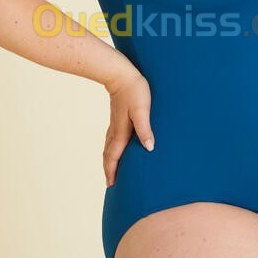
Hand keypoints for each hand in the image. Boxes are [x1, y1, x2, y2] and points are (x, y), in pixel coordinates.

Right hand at [102, 67, 154, 186]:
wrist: (119, 73)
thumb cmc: (134, 90)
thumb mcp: (142, 110)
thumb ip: (145, 129)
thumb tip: (149, 148)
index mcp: (121, 132)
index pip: (114, 156)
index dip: (112, 171)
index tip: (111, 185)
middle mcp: (115, 130)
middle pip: (108, 154)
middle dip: (108, 169)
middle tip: (110, 183)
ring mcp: (114, 123)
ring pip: (108, 146)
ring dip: (109, 160)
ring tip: (111, 169)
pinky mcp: (116, 117)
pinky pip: (111, 138)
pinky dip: (111, 148)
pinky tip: (116, 146)